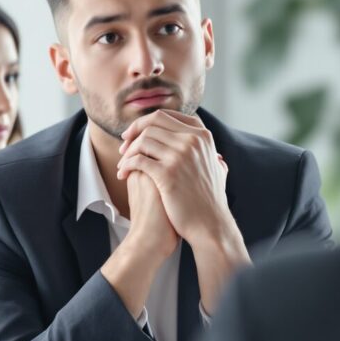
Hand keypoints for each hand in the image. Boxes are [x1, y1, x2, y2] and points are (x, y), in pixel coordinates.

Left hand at [119, 111, 234, 250]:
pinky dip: (127, 165)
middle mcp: (193, 141)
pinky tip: (123, 175)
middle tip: (123, 147)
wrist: (210, 225)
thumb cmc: (210, 201)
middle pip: (151, 124)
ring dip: (128, 151)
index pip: (166, 115)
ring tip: (123, 164)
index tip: (134, 134)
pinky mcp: (168, 173)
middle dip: (133, 134)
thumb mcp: (217, 170)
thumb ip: (209, 155)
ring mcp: (181, 156)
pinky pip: (138, 160)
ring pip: (142, 141)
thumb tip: (208, 150)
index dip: (145, 122)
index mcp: (202, 136)